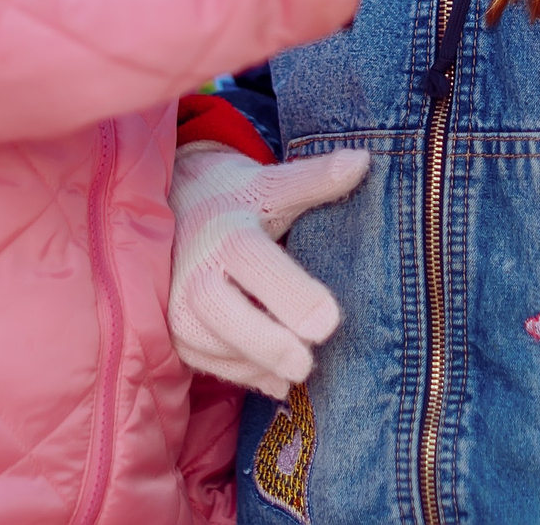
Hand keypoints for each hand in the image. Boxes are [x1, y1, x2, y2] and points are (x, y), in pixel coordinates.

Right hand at [168, 145, 371, 396]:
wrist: (176, 206)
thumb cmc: (237, 198)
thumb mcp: (274, 184)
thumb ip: (316, 178)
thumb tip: (363, 160)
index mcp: (225, 230)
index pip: (252, 259)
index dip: (289, 292)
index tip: (329, 321)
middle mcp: (194, 268)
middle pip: (219, 309)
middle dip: (264, 342)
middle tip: (308, 363)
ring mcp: (178, 304)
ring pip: (211, 344)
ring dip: (256, 362)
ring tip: (300, 370)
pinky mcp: (175, 332)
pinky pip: (209, 364)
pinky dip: (245, 374)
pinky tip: (277, 379)